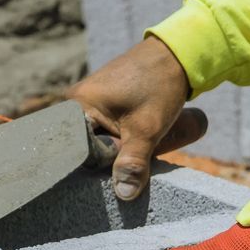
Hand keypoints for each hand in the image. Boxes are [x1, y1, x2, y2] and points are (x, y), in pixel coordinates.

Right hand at [67, 36, 208, 201]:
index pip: (72, 150)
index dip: (92, 168)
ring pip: (96, 139)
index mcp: (75, 105)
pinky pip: (103, 129)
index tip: (106, 180)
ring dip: (114, 150)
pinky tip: (131, 143)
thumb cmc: (159, 86)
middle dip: (105, 160)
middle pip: (84, 146)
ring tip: (132, 150)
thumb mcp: (147, 129)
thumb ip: (133, 162)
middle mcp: (74, 102)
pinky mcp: (103, 102)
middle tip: (124, 167)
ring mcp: (88, 101)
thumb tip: (124, 195)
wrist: (177, 54)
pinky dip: (117, 139)